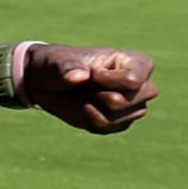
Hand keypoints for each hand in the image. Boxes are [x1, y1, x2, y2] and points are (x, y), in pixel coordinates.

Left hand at [24, 43, 153, 132]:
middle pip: (137, 100)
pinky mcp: (121, 120)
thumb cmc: (57, 65)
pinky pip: (111, 128)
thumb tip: (79, 77)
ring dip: (98, 110)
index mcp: (134, 61)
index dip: (106, 80)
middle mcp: (140, 83)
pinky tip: (85, 109)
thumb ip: (67, 66)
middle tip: (90, 87)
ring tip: (87, 96)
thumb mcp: (57, 61)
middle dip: (107, 98)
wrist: (47, 84)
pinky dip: (93, 121)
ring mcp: (132, 104)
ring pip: (125, 117)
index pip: (133, 79)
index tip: (91, 72)